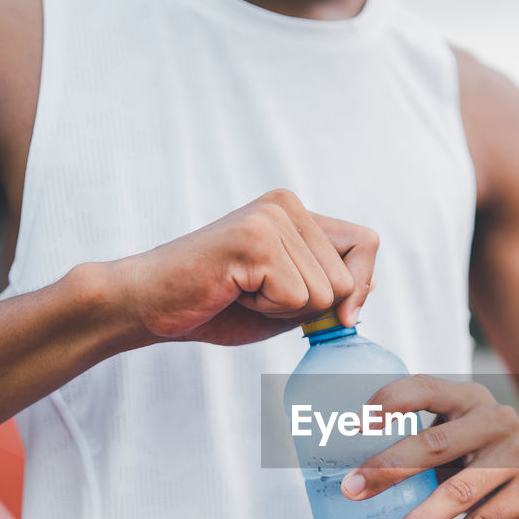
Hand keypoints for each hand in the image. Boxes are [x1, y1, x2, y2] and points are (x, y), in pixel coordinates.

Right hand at [104, 189, 378, 346]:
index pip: (366, 244)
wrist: (149, 304)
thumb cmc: (215, 305)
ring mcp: (270, 219)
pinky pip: (296, 298)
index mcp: (296, 212)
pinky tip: (232, 293)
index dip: (359, 285)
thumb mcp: (286, 301)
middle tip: (257, 296)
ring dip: (284, 310)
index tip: (334, 313)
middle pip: (348, 279)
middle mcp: (286, 205)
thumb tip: (369, 286)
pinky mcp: (255, 240)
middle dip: (309, 307)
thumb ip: (328, 292)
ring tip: (241, 292)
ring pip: (325, 293)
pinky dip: (267, 311)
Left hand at [340, 375, 518, 518]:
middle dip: (388, 468)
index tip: (354, 425)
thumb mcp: (452, 439)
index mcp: (467, 397)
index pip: (424, 387)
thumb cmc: (475, 460)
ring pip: (458, 491)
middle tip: (350, 492)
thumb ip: (413, 443)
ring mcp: (518, 455)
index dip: (389, 401)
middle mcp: (496, 419)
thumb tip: (339, 472)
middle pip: (435, 442)